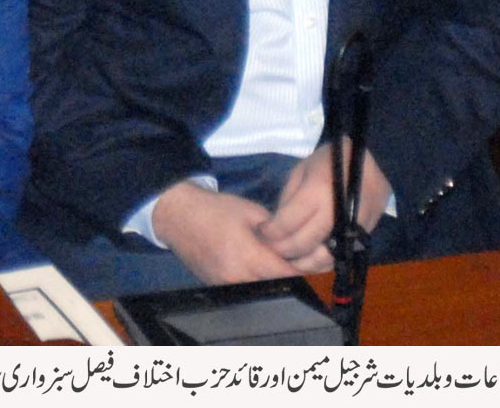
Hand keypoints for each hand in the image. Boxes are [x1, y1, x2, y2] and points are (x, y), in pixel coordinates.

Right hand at [151, 180, 299, 283]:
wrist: (179, 216)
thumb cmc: (216, 210)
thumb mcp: (252, 212)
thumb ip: (277, 232)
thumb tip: (298, 243)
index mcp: (248, 256)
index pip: (286, 273)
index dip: (306, 269)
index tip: (320, 261)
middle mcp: (237, 277)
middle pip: (277, 284)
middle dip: (294, 273)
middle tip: (309, 260)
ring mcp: (226, 286)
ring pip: (263, 288)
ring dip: (276, 277)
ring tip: (287, 260)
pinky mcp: (219, 287)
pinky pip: (247, 287)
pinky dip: (259, 278)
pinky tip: (264, 264)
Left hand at [257, 142, 393, 273]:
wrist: (378, 161)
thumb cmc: (334, 159)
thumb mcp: (304, 168)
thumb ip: (289, 197)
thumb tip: (276, 224)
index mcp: (317, 192)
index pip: (286, 224)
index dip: (269, 232)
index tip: (261, 231)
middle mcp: (334, 215)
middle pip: (302, 244)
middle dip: (281, 249)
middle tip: (271, 247)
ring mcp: (350, 230)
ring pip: (321, 258)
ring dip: (301, 263)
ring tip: (289, 257)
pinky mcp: (362, 237)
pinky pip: (338, 257)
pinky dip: (321, 262)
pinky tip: (310, 257)